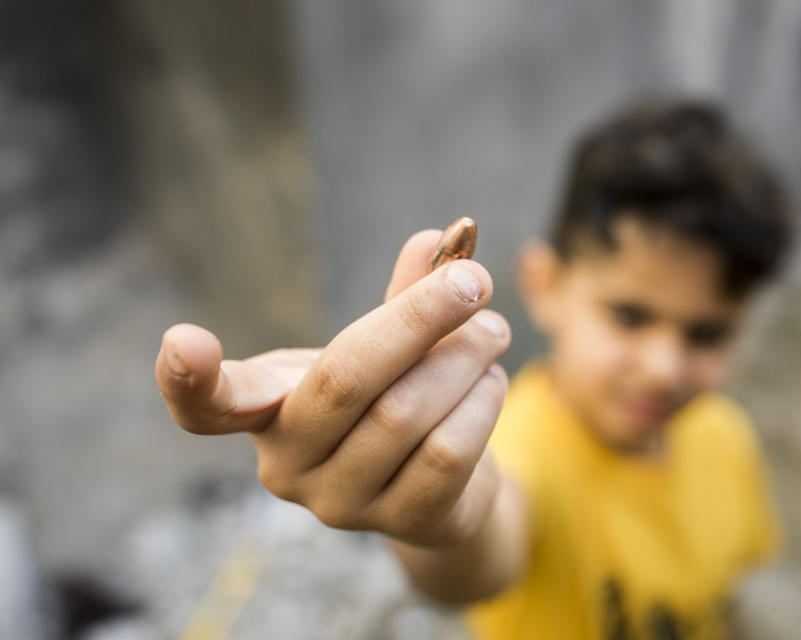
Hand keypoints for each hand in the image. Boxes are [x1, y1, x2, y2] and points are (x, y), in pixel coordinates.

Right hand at [155, 230, 510, 546]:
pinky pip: (448, 453)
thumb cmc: (394, 401)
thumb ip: (405, 296)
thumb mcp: (386, 349)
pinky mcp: (400, 524)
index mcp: (264, 411)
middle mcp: (287, 465)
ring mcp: (340, 505)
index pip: (206, 406)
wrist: (440, 489)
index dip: (187, 378)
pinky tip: (492, 379)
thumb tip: (439, 236)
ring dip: (464, 358)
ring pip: (406, 415)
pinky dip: (480, 402)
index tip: (185, 341)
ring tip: (492, 329)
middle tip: (472, 279)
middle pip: (344, 380)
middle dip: (418, 318)